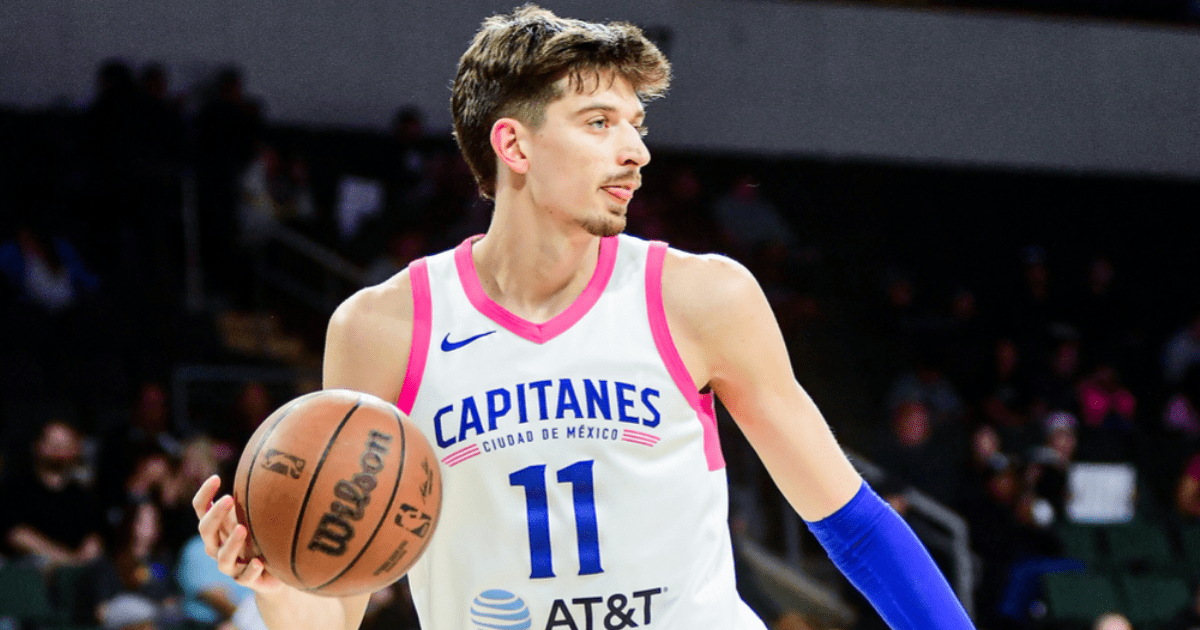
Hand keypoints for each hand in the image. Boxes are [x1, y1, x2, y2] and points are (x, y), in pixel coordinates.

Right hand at [193, 474, 285, 593]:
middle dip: (215, 515)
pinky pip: (245, 578)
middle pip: (206, 531)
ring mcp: (231, 566)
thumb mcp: (253, 514)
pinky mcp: (246, 580)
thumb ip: (250, 497)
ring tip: (243, 529)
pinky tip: (258, 561)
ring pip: (222, 558)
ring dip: (231, 544)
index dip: (205, 494)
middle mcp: (217, 547)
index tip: (217, 477)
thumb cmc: (260, 536)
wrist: (274, 571)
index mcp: (216, 528)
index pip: (201, 509)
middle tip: (230, 498)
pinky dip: (250, 570)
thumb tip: (261, 461)